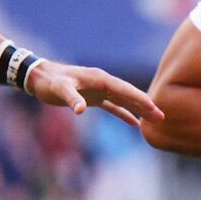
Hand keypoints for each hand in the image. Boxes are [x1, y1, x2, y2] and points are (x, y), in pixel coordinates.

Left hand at [27, 59, 163, 126]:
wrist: (39, 77)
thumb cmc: (49, 82)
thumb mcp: (59, 89)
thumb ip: (71, 98)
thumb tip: (81, 110)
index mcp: (100, 79)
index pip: (125, 89)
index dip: (140, 99)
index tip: (154, 108)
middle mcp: (103, 83)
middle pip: (129, 94)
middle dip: (146, 105)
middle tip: (161, 117)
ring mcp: (99, 90)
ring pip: (124, 100)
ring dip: (138, 109)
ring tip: (154, 119)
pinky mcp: (93, 98)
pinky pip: (113, 106)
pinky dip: (124, 113)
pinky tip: (134, 123)